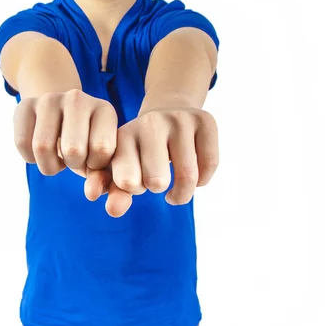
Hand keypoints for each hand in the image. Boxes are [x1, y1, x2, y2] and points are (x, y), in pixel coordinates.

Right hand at [13, 89, 132, 210]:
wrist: (59, 117)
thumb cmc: (87, 146)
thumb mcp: (103, 161)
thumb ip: (113, 184)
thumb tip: (100, 198)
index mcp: (104, 110)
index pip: (101, 148)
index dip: (95, 165)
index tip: (92, 159)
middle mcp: (78, 98)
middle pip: (72, 149)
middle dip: (71, 165)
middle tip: (72, 159)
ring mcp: (50, 99)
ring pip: (42, 147)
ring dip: (48, 165)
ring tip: (57, 157)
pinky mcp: (24, 104)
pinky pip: (22, 143)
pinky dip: (29, 158)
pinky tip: (39, 151)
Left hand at [85, 106, 218, 217]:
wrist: (167, 114)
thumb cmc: (141, 152)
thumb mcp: (123, 168)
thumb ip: (116, 192)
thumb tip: (114, 211)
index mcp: (125, 135)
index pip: (127, 181)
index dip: (135, 189)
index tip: (135, 181)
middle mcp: (150, 122)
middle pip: (157, 181)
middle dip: (157, 189)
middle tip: (155, 182)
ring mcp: (179, 119)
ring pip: (188, 175)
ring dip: (182, 193)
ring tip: (175, 192)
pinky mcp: (204, 119)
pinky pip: (210, 164)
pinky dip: (203, 181)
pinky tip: (193, 178)